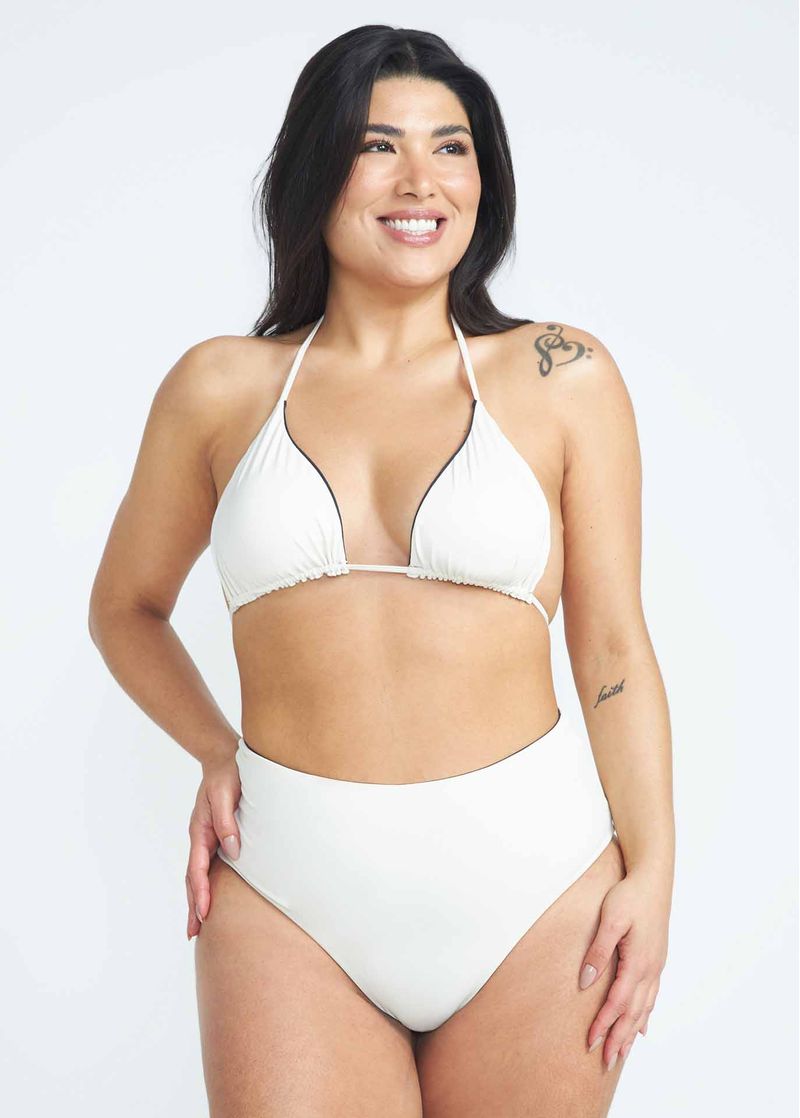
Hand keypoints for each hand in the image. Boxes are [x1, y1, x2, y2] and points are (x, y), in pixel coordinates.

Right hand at [185, 753, 241, 939]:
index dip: (201, 892)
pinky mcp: (215, 835)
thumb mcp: (225, 795)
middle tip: (193, 933)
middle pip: (193, 878)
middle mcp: (200, 837)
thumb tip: (233, 852)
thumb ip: (227, 823)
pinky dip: (205, 884)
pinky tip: (211, 896)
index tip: (204, 913)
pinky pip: (207, 865)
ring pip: (198, 874)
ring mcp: (206, 838)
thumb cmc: (227, 774)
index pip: (198, 868)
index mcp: (200, 830)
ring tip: (197, 925)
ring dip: (197, 899)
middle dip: (193, 905)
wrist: (223, 757)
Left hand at [580, 865, 670, 1070]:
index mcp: (639, 963)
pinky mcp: (656, 958)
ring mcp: (656, 965)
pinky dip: (645, 1014)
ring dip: (632, 1032)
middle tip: (606, 1063)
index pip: (617, 1003)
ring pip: (644, 1008)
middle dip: (619, 1039)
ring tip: (622, 1053)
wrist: (654, 877)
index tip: (590, 1043)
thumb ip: (598, 952)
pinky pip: (651, 996)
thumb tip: (585, 982)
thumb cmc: (629, 895)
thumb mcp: (610, 920)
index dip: (603, 1025)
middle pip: (633, 1013)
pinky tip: (642, 1026)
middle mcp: (651, 969)